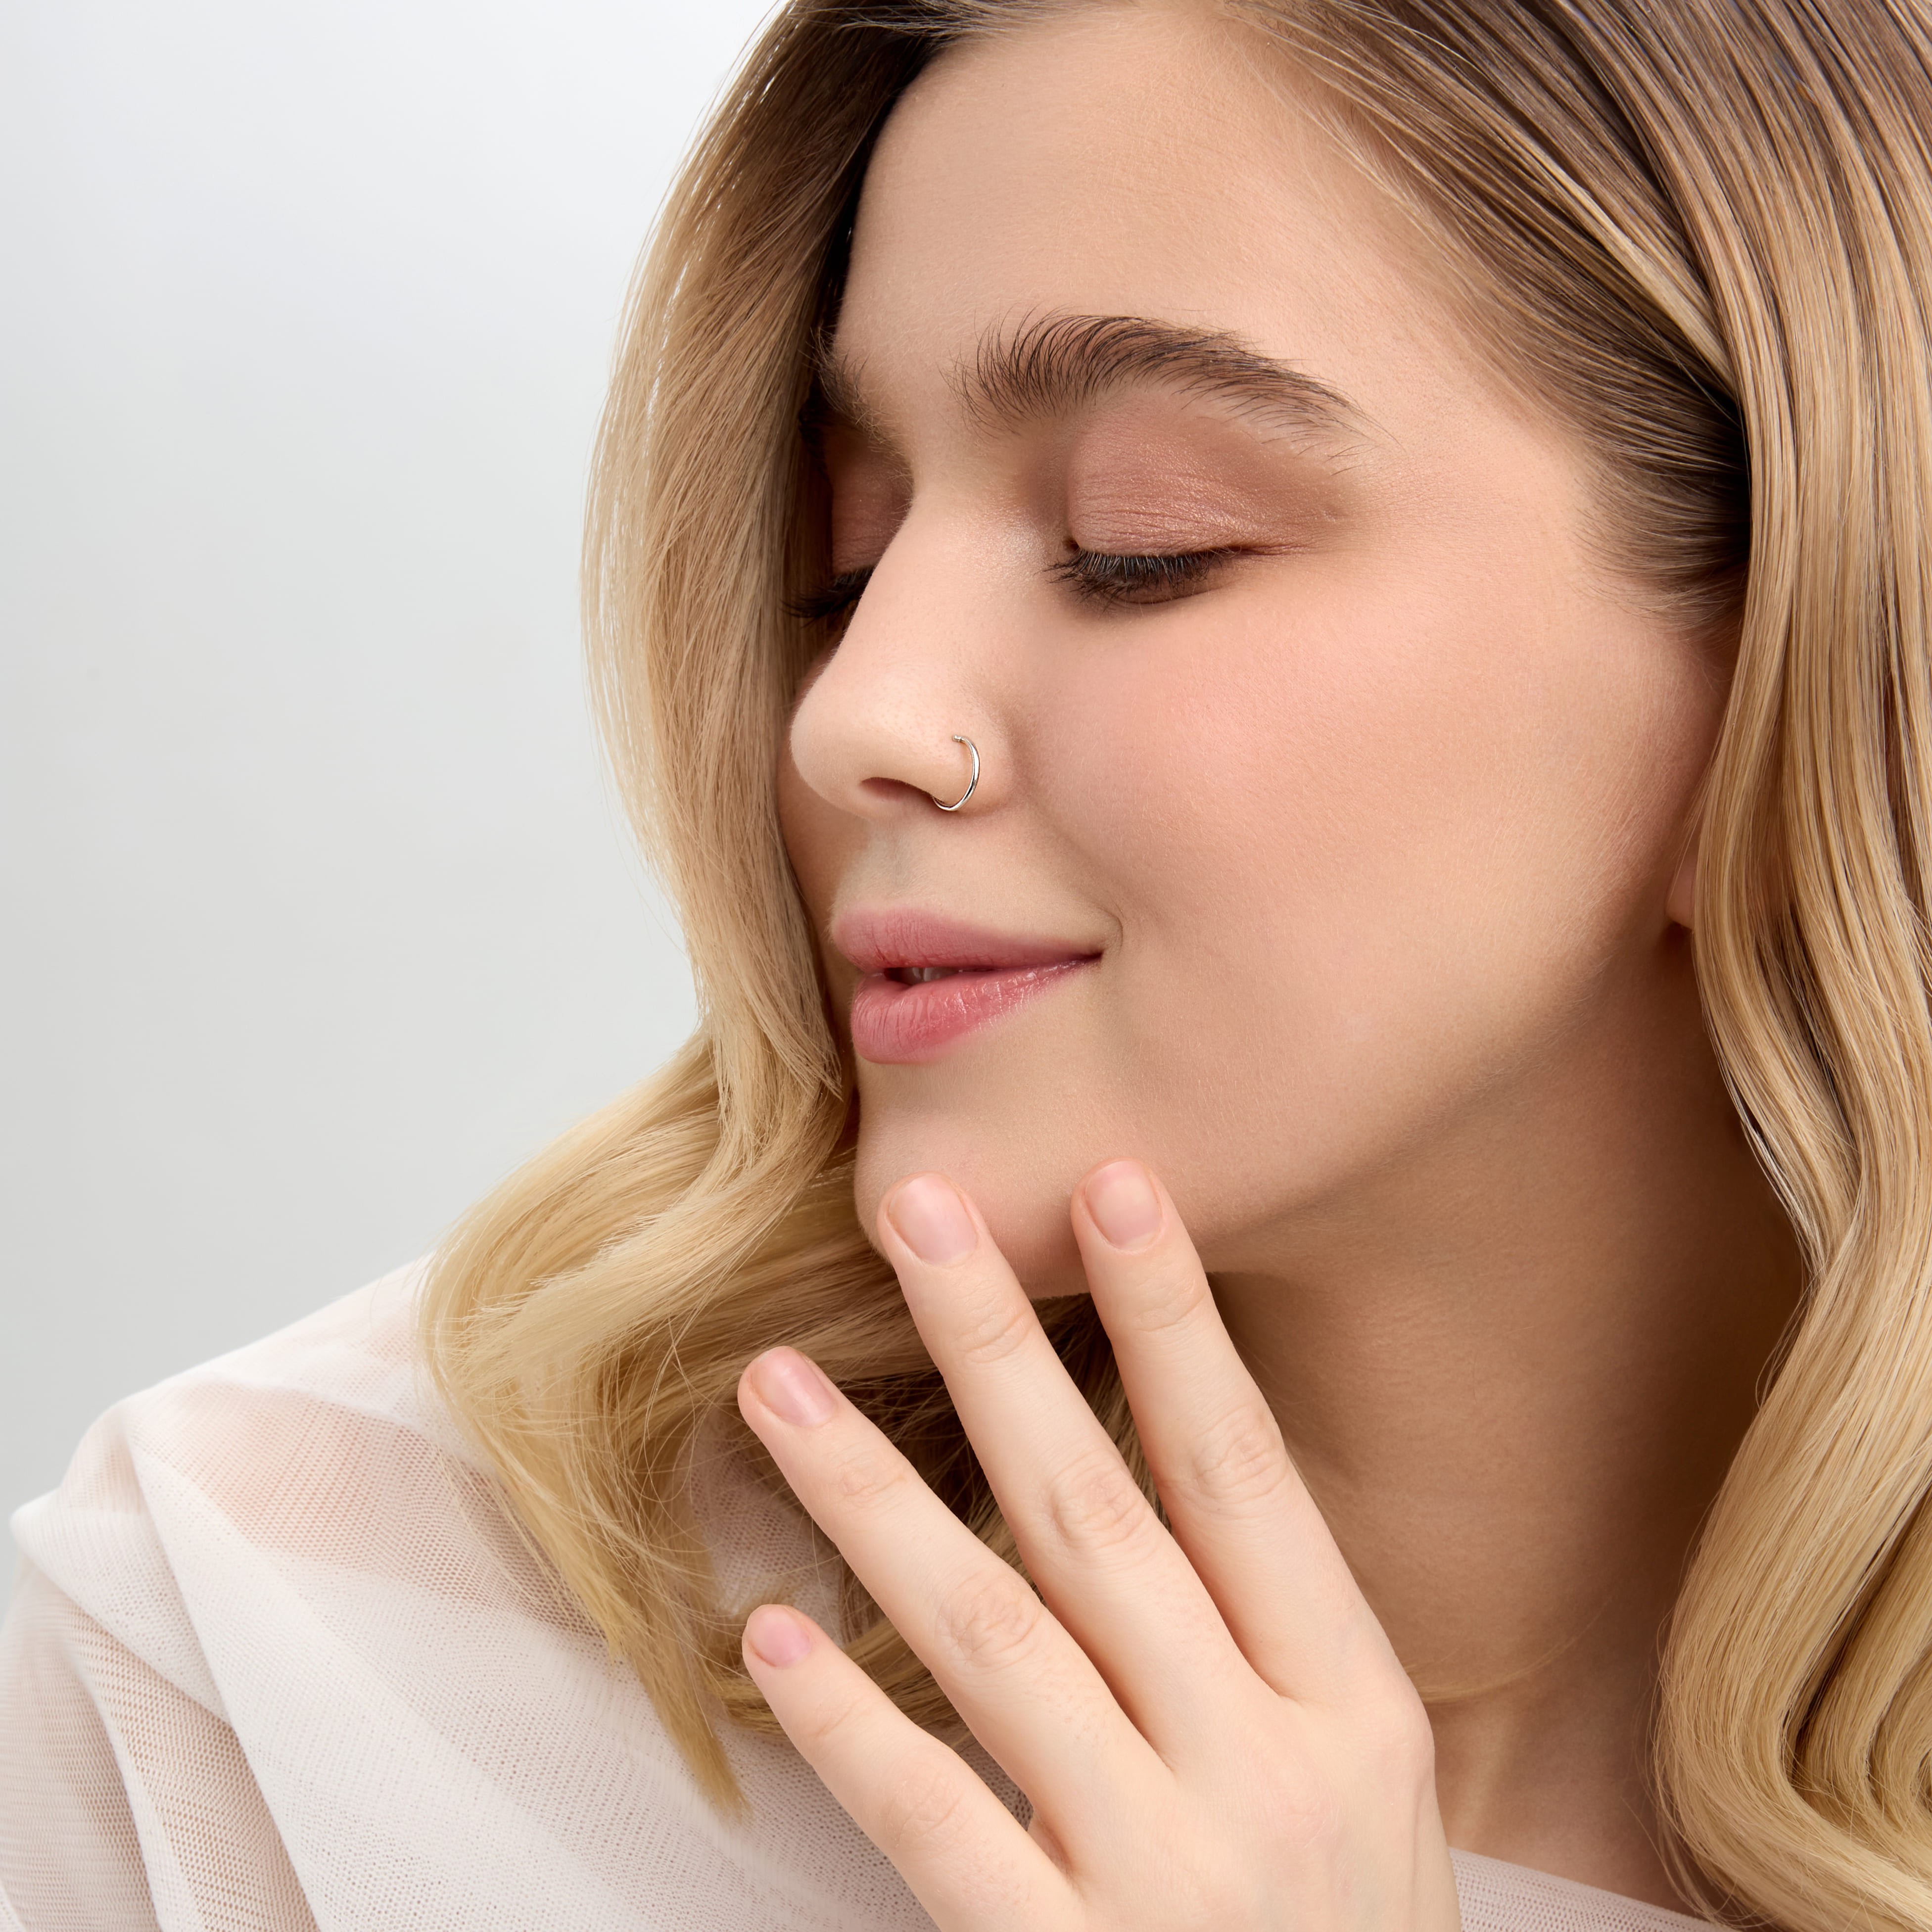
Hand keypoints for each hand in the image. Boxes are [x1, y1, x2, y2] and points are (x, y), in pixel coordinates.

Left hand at [735, 1160, 1459, 1929]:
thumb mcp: (1351, 1779)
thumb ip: (1256, 1639)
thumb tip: (1147, 1463)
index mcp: (1348, 1702)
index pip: (1241, 1469)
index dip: (1174, 1320)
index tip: (1111, 1182)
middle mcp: (1262, 1764)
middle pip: (1100, 1515)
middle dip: (1000, 1347)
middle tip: (913, 1210)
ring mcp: (1167, 1872)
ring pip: (993, 1634)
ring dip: (872, 1495)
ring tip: (773, 1382)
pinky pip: (938, 1820)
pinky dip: (851, 1722)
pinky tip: (769, 1631)